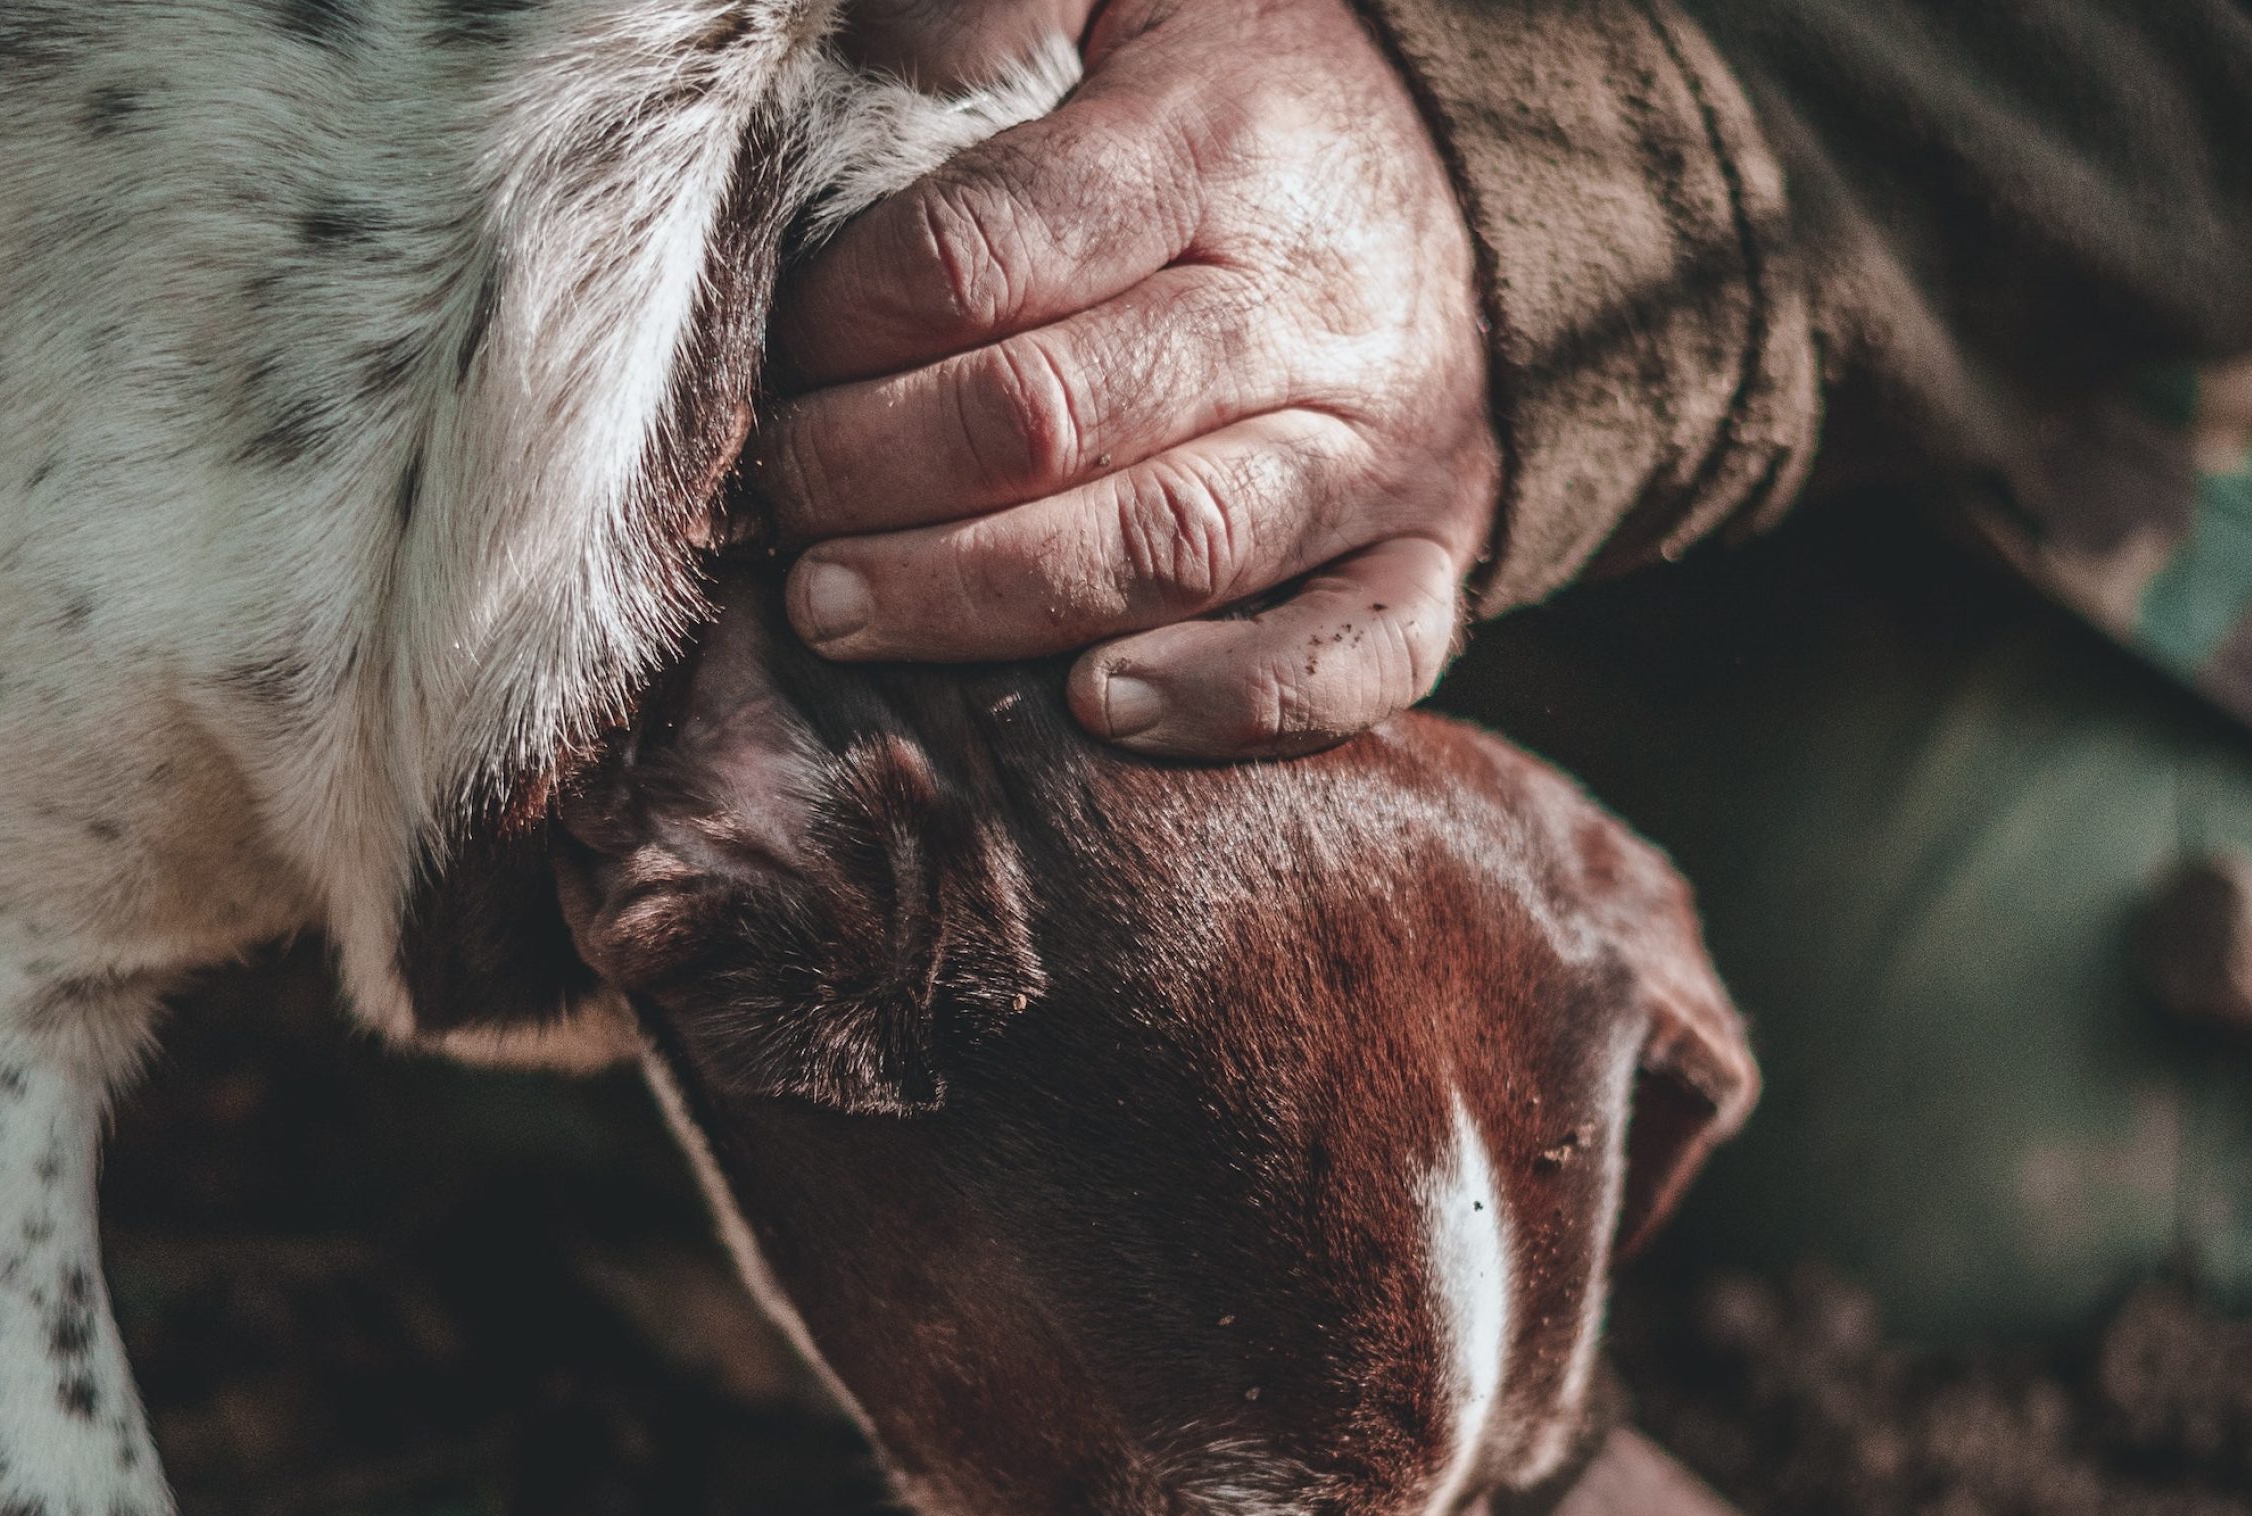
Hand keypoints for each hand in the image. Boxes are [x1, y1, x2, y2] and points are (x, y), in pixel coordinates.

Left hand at [759, 0, 1500, 757]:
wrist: (1479, 198)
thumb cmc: (1250, 111)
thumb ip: (990, 6)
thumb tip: (863, 52)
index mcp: (1215, 147)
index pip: (992, 252)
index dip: (853, 322)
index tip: (775, 359)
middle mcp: (1302, 311)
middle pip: (1056, 418)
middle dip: (874, 474)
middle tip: (772, 509)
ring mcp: (1373, 454)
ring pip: (1169, 549)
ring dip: (983, 600)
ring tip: (841, 616)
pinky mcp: (1424, 563)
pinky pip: (1346, 659)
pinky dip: (1225, 701)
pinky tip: (1095, 710)